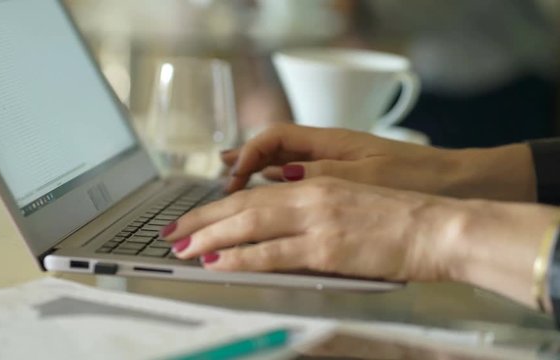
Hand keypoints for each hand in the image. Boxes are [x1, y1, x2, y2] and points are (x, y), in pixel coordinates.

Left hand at [165, 177, 461, 281]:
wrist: (438, 227)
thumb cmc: (399, 215)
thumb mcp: (350, 196)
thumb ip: (313, 200)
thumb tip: (278, 206)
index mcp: (315, 183)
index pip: (252, 194)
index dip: (217, 206)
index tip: (193, 218)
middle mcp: (309, 196)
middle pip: (241, 206)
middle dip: (202, 220)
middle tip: (173, 233)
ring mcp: (317, 222)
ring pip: (249, 225)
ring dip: (211, 237)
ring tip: (184, 249)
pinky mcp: (327, 249)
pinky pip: (271, 253)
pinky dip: (240, 257)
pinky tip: (219, 262)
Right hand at [223, 123, 535, 201]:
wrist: (456, 188)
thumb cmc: (418, 179)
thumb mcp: (369, 178)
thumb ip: (324, 176)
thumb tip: (279, 175)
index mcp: (332, 143)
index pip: (275, 138)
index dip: (248, 154)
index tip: (232, 176)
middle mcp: (328, 151)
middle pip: (272, 151)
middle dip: (241, 166)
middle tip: (219, 187)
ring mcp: (334, 168)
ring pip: (282, 168)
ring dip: (255, 179)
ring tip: (230, 193)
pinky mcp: (342, 186)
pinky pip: (299, 184)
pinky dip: (277, 192)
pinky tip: (268, 202)